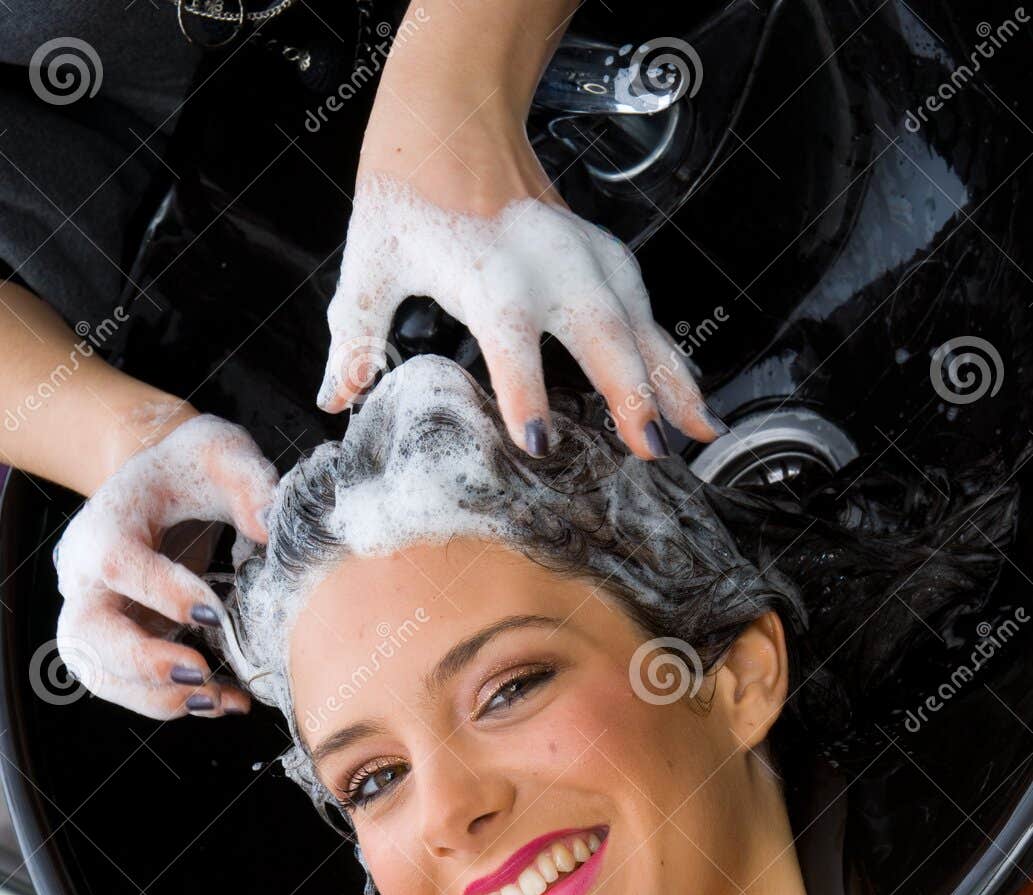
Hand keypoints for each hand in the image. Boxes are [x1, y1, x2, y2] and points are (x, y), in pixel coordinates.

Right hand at [52, 414, 277, 719]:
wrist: (162, 488)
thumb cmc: (190, 470)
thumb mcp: (221, 452)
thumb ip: (247, 479)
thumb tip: (269, 526)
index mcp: (105, 523)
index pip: (116, 562)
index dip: (161, 592)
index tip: (214, 615)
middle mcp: (86, 576)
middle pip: (87, 632)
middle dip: (142, 663)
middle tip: (201, 676)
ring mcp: (97, 616)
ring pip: (101, 673)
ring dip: (156, 698)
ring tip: (217, 701)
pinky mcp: (118, 647)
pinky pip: (133, 688)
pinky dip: (175, 703)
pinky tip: (226, 701)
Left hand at [318, 166, 725, 461]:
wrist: (452, 110)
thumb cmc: (407, 187)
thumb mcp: (370, 260)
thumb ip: (354, 333)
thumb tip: (334, 398)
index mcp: (488, 268)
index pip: (510, 337)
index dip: (524, 389)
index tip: (538, 440)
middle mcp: (547, 262)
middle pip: (601, 331)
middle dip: (632, 392)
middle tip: (653, 450)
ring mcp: (583, 255)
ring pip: (641, 321)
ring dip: (673, 377)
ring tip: (700, 432)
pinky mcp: (602, 254)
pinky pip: (647, 309)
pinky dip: (671, 351)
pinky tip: (687, 393)